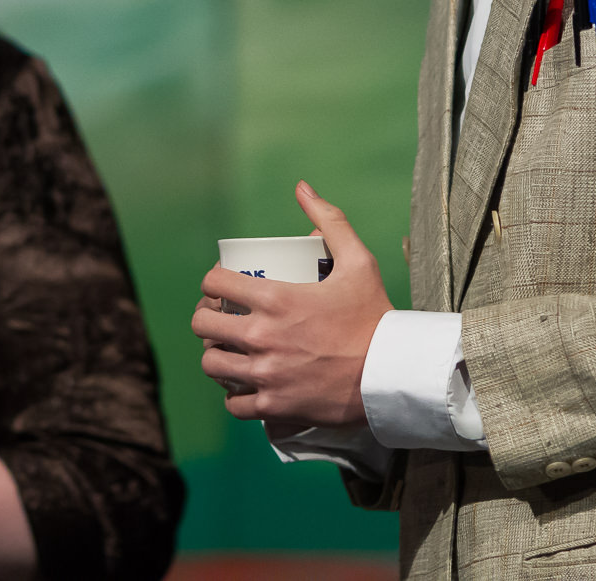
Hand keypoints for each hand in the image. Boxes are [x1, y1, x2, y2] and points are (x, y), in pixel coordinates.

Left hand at [192, 181, 393, 426]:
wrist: (391, 374)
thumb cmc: (374, 317)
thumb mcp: (358, 262)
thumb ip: (330, 220)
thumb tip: (302, 188)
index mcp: (276, 299)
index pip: (215, 283)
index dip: (213, 282)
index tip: (223, 286)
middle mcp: (262, 336)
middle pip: (203, 324)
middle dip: (207, 317)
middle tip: (222, 318)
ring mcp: (265, 374)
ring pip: (211, 364)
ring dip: (215, 355)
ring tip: (228, 350)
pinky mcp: (273, 406)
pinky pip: (233, 404)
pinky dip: (234, 395)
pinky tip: (243, 384)